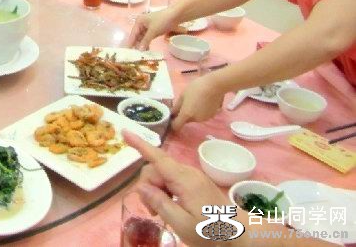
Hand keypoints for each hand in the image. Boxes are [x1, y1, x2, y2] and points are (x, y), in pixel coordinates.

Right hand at [123, 131, 233, 246]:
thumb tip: (141, 187)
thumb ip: (159, 204)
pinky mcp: (195, 182)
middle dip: (148, 187)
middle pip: (156, 169)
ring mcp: (192, 176)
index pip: (157, 157)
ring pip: (163, 175)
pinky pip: (172, 179)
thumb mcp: (181, 224)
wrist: (241, 234)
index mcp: (184, 180)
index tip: (124, 132)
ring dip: (157, 191)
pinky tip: (171, 207)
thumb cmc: (211, 232)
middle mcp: (188, 172)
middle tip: (153, 212)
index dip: (140, 144)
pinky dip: (166, 191)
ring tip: (162, 213)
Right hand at [127, 6, 177, 49]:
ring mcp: (148, 27)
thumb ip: (145, 41)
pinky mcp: (154, 30)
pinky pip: (148, 38)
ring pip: (142, 38)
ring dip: (142, 45)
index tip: (127, 51)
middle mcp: (141, 24)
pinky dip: (147, 43)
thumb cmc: (162, 21)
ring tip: (141, 54)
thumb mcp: (153, 31)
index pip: (133, 34)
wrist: (175, 16)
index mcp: (139, 22)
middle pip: (137, 36)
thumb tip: (139, 50)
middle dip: (136, 45)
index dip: (130, 43)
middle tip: (135, 55)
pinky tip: (147, 49)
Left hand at [171, 74, 225, 130]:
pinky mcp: (211, 116)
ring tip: (195, 100)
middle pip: (186, 120)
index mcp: (186, 114)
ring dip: (193, 113)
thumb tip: (172, 113)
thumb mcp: (183, 95)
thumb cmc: (196, 88)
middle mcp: (195, 119)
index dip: (173, 124)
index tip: (172, 118)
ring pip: (194, 118)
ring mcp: (204, 118)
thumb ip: (177, 106)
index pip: (177, 126)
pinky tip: (203, 102)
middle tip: (185, 103)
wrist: (215, 86)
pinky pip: (202, 115)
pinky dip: (200, 111)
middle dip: (184, 115)